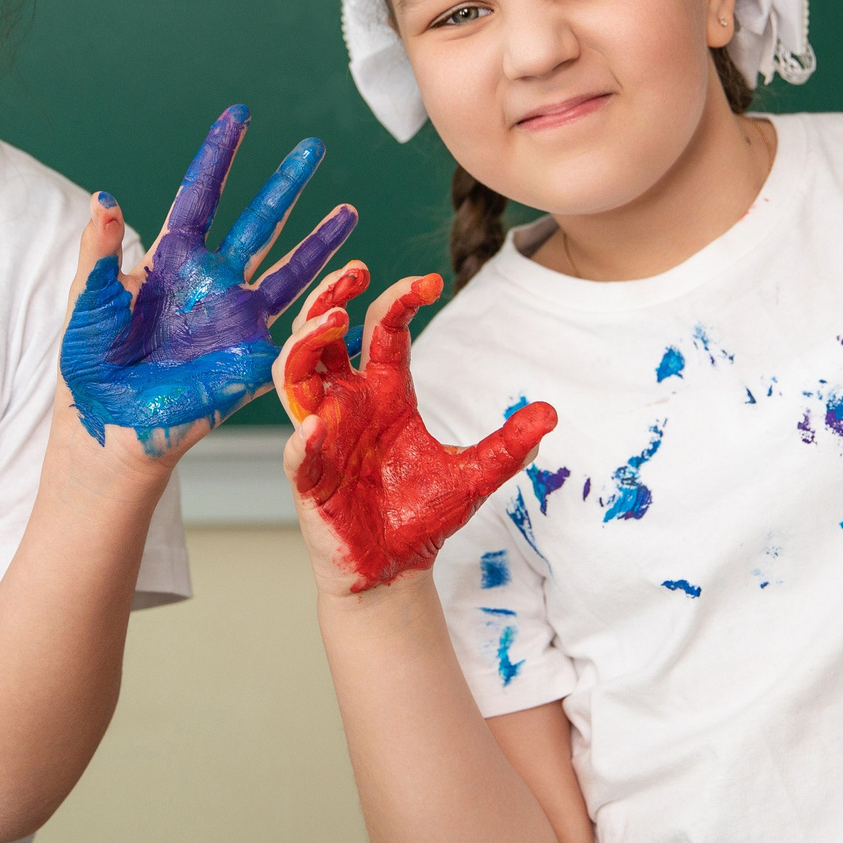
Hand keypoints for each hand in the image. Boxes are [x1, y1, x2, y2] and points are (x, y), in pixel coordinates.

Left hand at [62, 105, 357, 456]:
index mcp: (171, 259)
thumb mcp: (87, 299)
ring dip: (320, 242)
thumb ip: (98, 250)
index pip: (201, 195)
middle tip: (314, 146)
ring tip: (349, 209)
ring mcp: (235, 318)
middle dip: (286, 185)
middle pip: (257, 222)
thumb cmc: (90, 363)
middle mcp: (211, 281)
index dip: (220, 156)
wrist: (106, 426)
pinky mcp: (251, 358)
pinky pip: (294, 333)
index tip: (239, 115)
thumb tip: (104, 196)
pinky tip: (351, 295)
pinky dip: (323, 314)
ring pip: (288, 270)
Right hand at [277, 263, 557, 593]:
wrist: (394, 570)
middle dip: (330, 297)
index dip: (399, 299)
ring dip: (304, 345)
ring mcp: (323, 438)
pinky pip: (297, 452)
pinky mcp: (309, 481)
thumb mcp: (474, 476)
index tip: (428, 282)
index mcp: (385, 393)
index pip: (383, 330)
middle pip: (321, 335)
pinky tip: (318, 426)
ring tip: (328, 322)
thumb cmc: (423, 515)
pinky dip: (303, 437)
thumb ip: (508, 446)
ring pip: (294, 375)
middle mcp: (347, 404)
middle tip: (354, 273)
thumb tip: (549, 413)